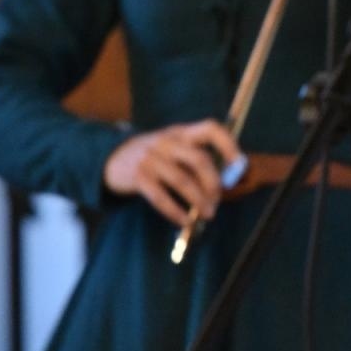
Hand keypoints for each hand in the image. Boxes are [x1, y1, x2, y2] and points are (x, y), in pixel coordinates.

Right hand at [103, 119, 238, 226]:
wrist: (111, 159)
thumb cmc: (154, 157)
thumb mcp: (173, 147)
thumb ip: (195, 159)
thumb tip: (225, 184)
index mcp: (181, 132)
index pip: (210, 129)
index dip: (228, 145)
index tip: (239, 164)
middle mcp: (167, 142)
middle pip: (199, 159)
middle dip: (214, 183)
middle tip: (218, 200)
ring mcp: (151, 158)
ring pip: (182, 180)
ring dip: (199, 200)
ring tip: (208, 214)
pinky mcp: (138, 177)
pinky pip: (161, 197)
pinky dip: (176, 212)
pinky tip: (184, 221)